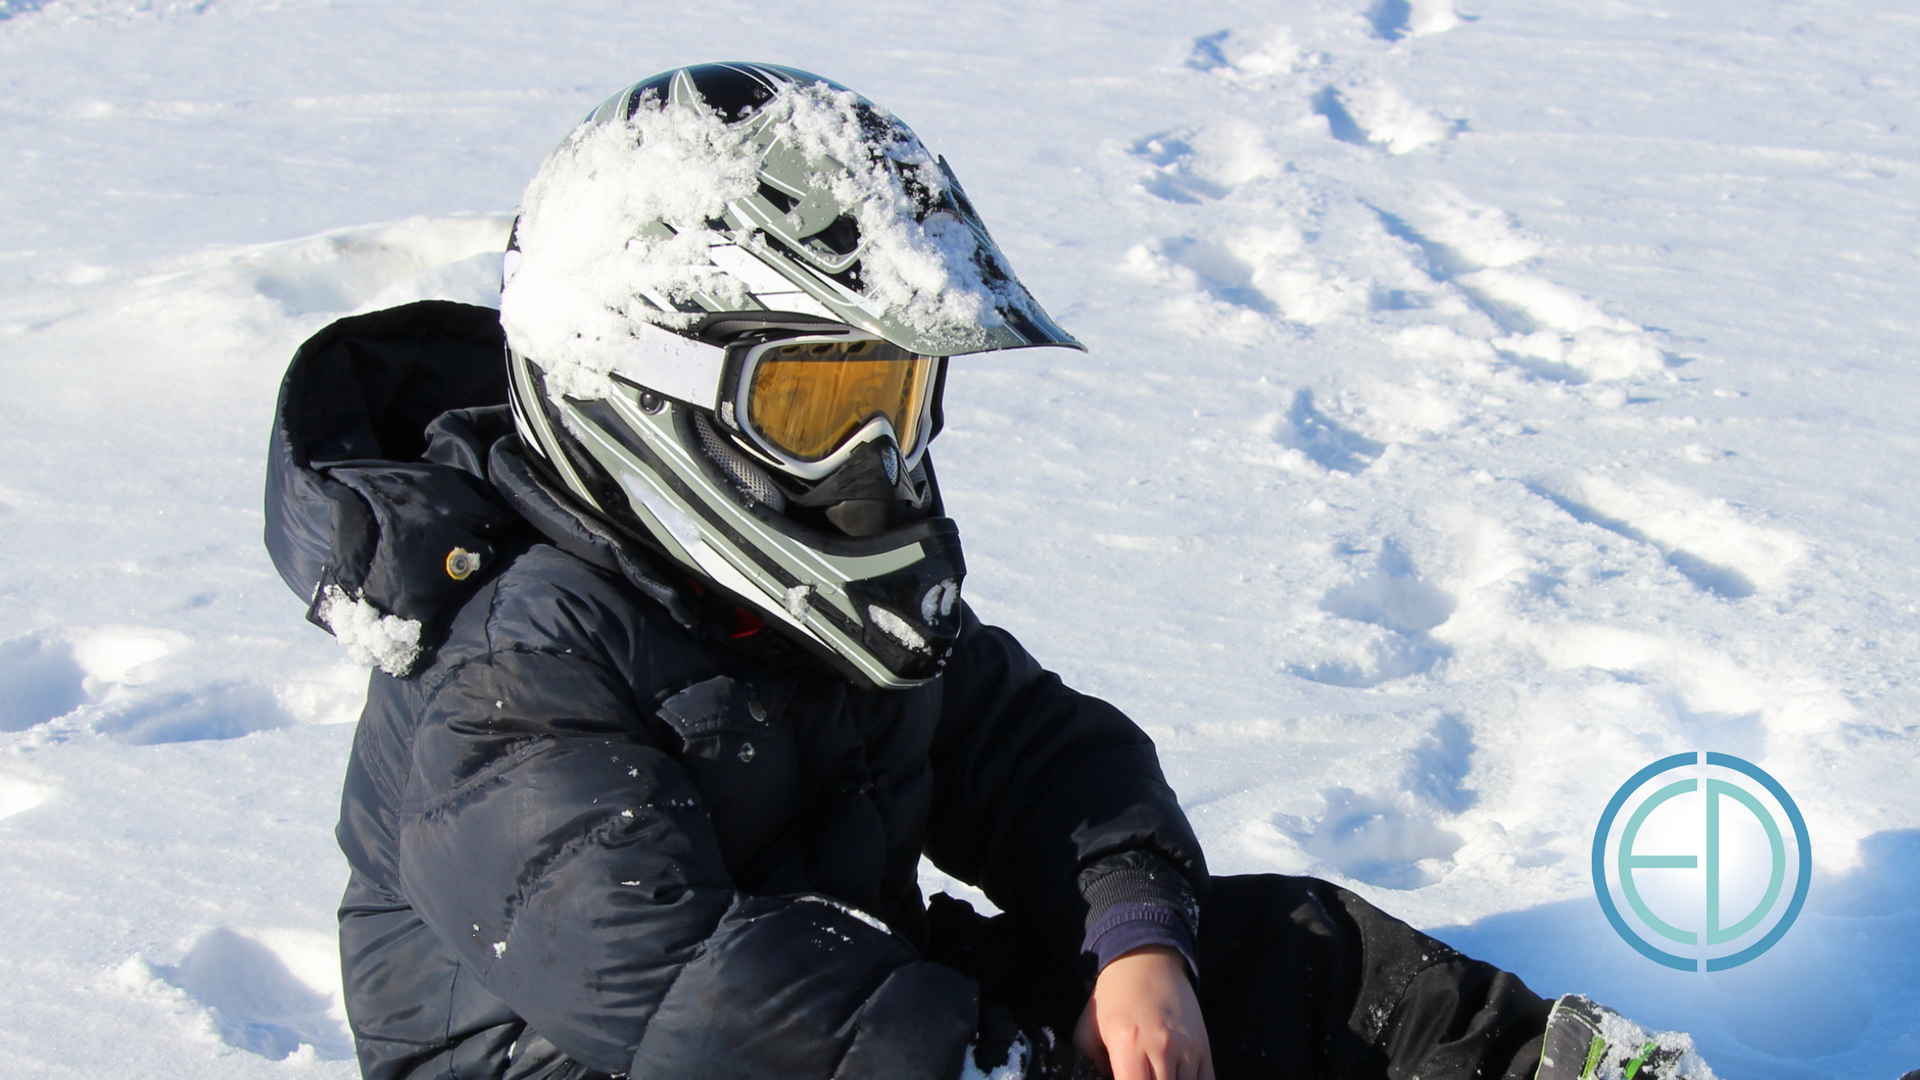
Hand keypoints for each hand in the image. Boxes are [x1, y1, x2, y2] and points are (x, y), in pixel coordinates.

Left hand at [1072, 945, 1213, 1079]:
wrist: (1145, 963)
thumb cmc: (1114, 998)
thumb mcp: (1088, 1030)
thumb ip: (1092, 1065)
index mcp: (1128, 1044)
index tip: (1125, 1079)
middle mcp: (1160, 1048)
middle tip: (1139, 1075)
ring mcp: (1186, 1048)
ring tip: (1156, 1075)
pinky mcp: (1203, 1047)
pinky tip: (1177, 1078)